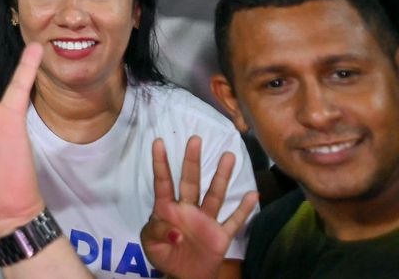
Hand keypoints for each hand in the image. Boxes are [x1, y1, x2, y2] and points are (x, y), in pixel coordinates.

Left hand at [140, 137, 256, 278]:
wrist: (183, 276)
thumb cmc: (164, 255)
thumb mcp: (150, 244)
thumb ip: (156, 232)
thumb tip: (175, 231)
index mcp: (167, 208)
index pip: (163, 182)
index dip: (160, 163)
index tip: (158, 141)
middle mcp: (188, 209)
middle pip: (191, 181)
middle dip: (192, 161)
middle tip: (195, 139)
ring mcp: (206, 220)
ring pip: (215, 195)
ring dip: (222, 176)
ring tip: (229, 155)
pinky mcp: (221, 235)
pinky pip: (234, 221)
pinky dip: (244, 209)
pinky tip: (252, 194)